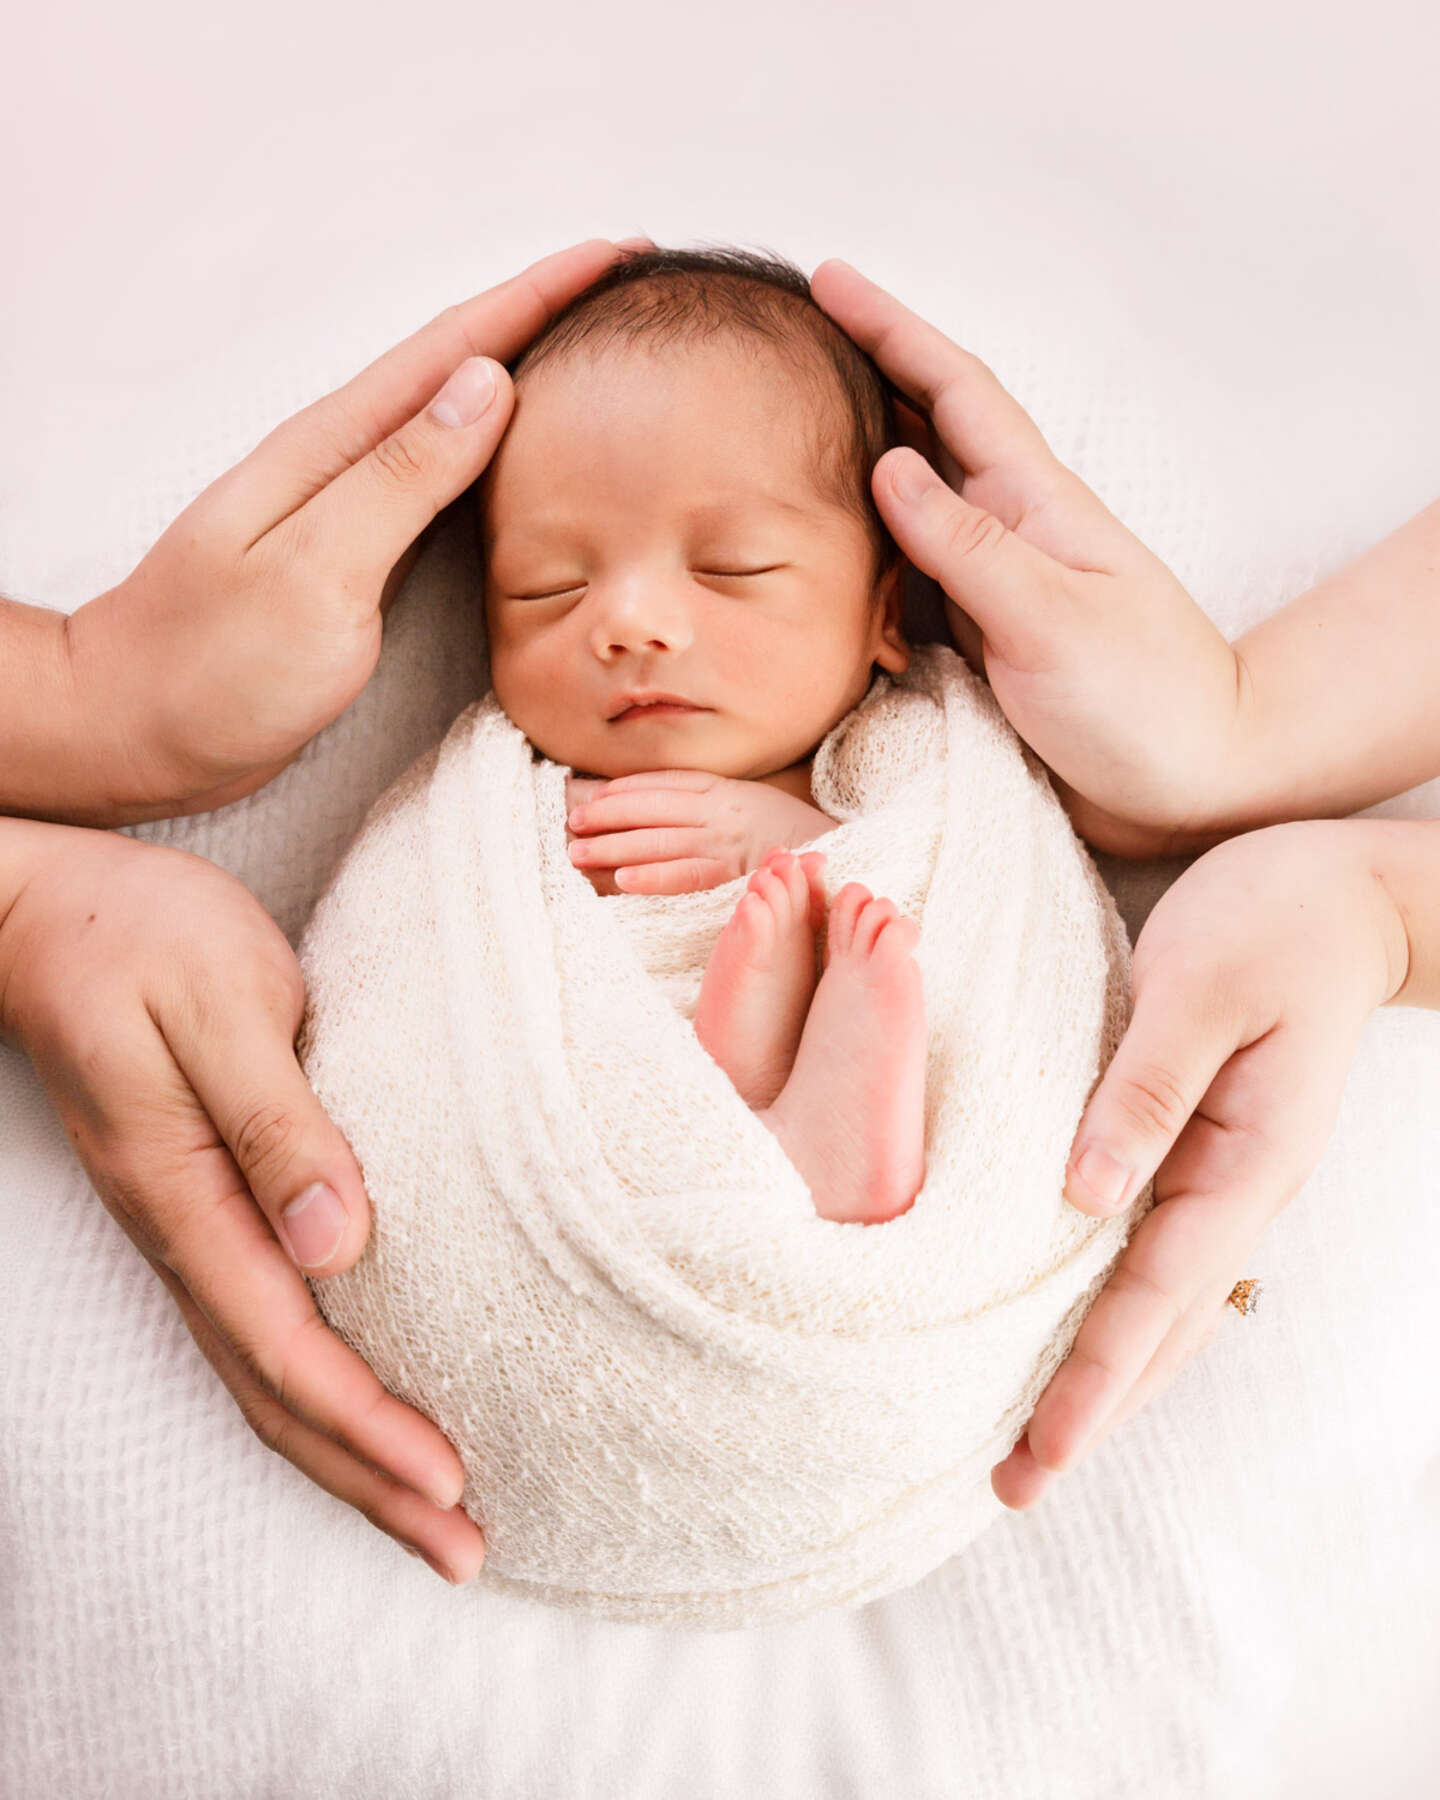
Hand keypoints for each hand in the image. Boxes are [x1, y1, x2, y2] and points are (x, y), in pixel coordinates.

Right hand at [0, 825, 486, 1583]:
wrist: (43, 912)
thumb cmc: (134, 939)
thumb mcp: (218, 1007)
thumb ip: (279, 1124)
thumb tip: (344, 1244)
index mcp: (186, 1198)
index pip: (289, 1348)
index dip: (370, 1425)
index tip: (451, 1484)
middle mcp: (179, 1236)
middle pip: (276, 1397)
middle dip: (367, 1481)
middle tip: (461, 1550)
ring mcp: (180, 1228)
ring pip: (263, 1375)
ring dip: (343, 1451)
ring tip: (424, 1510)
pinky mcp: (196, 1204)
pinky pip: (257, 1328)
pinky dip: (316, 1390)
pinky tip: (359, 1404)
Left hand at [63, 238, 646, 826]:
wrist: (139, 730)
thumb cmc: (214, 665)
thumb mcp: (317, 573)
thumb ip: (400, 480)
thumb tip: (488, 383)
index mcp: (336, 448)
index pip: (457, 348)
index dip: (541, 295)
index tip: (622, 254)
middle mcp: (345, 462)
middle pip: (462, 367)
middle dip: (547, 318)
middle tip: (631, 290)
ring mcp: (351, 508)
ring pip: (457, 422)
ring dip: (529, 379)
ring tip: (600, 355)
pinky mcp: (357, 557)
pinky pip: (446, 484)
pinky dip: (500, 455)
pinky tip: (527, 459)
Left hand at [562, 768, 834, 894]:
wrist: (850, 856)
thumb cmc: (797, 836)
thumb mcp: (756, 806)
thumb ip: (716, 804)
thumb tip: (667, 809)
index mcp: (728, 791)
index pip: (666, 783)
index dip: (625, 789)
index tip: (592, 795)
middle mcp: (723, 812)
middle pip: (652, 809)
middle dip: (607, 815)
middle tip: (572, 824)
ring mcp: (729, 842)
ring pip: (660, 841)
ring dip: (615, 846)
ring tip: (578, 852)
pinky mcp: (738, 875)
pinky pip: (688, 876)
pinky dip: (653, 876)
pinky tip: (622, 880)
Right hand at [809, 258, 1248, 860]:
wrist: (1197, 779)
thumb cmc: (1144, 699)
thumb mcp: (1053, 618)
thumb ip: (969, 547)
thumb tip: (888, 463)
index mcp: (1033, 504)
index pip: (952, 390)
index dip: (890, 329)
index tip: (828, 277)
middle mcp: (1007, 530)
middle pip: (923, 427)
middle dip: (859, 371)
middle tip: (787, 334)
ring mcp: (992, 583)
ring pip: (908, 498)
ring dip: (852, 453)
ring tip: (785, 423)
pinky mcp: (979, 639)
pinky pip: (903, 571)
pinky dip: (860, 543)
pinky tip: (825, 542)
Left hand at [989, 820, 1407, 1507]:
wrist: (1342, 896)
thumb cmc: (1271, 924)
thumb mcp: (1201, 989)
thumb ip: (1144, 1091)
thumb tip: (1083, 1198)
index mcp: (1243, 1163)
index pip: (1153, 1294)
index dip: (1092, 1379)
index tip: (1040, 1454)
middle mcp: (1239, 1191)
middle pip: (1161, 1327)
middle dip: (1090, 1408)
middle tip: (1011, 1487)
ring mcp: (1226, 1178)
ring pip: (1162, 1304)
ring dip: (1104, 1372)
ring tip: (1033, 1438)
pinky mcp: (1203, 1152)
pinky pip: (1157, 1255)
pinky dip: (1118, 1309)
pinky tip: (1077, 1329)